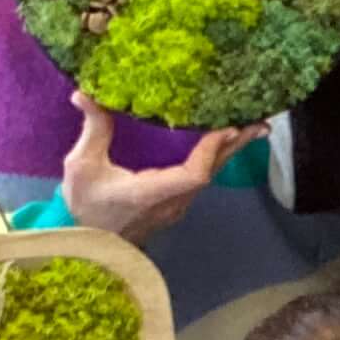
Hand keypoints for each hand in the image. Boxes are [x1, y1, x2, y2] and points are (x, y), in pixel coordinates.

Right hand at [61, 98, 246, 241]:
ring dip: (230, 151)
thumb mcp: (81, 167)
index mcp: (149, 193)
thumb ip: (93, 129)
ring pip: (210, 175)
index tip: (225, 127)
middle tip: (259, 122)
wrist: (91, 246)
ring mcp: (176, 206)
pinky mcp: (176, 205)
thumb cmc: (86, 207)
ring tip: (250, 127)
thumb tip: (85, 93)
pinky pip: (202, 178)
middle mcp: (171, 202)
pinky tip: (225, 143)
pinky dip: (216, 158)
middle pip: (211, 172)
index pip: (193, 175)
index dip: (211, 151)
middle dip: (235, 145)